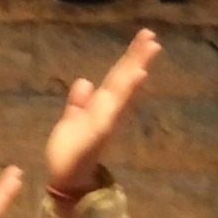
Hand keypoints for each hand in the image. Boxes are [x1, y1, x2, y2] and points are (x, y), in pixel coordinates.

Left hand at [45, 27, 161, 201]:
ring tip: (148, 52)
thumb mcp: (71, 121)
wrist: (65, 180)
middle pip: (124, 79)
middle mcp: (107, 110)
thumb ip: (78, 103)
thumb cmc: (69, 153)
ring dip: (134, 73)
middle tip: (152, 36)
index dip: (131, 57)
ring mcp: (105, 120)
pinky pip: (113, 110)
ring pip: (122, 92)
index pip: (118, 77)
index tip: (145, 37)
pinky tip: (136, 79)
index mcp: (101, 106)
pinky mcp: (99, 131)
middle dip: (138, 58)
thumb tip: (85, 81)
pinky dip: (125, 95)